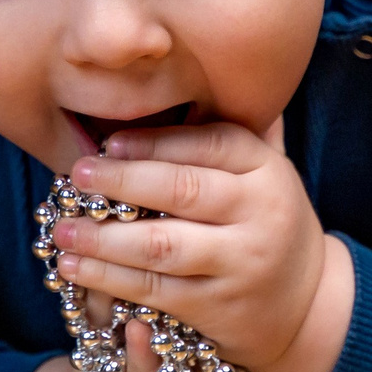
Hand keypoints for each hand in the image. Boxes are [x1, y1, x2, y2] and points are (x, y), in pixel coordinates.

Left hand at [53, 118, 355, 371]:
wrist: (308, 304)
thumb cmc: (269, 222)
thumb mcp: (268, 173)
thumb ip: (239, 130)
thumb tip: (204, 63)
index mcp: (268, 171)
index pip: (210, 143)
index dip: (156, 141)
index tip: (108, 141)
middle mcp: (260, 214)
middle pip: (183, 190)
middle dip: (122, 181)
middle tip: (76, 176)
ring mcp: (240, 264)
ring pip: (161, 246)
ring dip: (103, 237)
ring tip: (63, 228)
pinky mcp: (217, 308)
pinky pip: (154, 291)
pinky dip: (108, 279)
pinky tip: (73, 267)